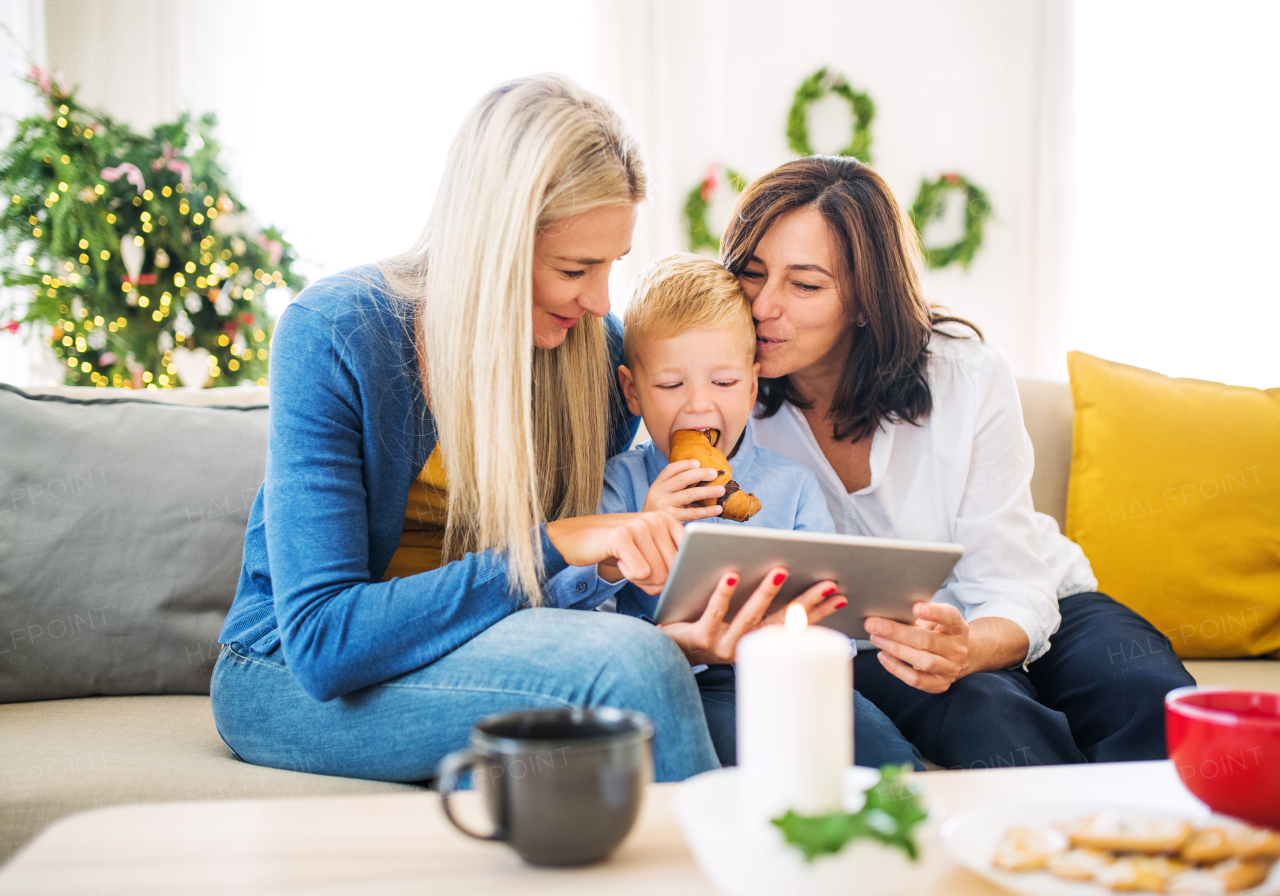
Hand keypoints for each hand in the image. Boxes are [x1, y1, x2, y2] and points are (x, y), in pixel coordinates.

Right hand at [544, 513, 682, 594]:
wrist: (574, 538)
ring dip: (640, 579)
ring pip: (658, 575)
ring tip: (625, 561)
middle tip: (635, 566)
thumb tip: (686, 585)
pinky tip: (617, 559)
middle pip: (673, 571)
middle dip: (654, 580)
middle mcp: (657, 519)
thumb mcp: (647, 551)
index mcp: (668, 520)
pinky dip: (628, 575)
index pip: (688, 559)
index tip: (655, 569)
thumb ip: (670, 562)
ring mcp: (639, 525)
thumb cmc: (615, 548)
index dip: (673, 575)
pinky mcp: (621, 536)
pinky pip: (640, 573)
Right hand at [641, 459, 723, 521]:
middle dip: (700, 474)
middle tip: (714, 473)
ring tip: (721, 490)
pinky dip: (707, 510)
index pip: (670, 470)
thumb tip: (703, 479)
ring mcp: (665, 506)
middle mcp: (658, 493)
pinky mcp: (672, 518)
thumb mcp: (662, 497)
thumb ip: (676, 488)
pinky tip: (717, 509)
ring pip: (689, 494)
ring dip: (707, 491)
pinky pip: (693, 513)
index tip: (698, 462)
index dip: (684, 464)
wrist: (647, 532)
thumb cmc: (661, 512)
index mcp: (657, 485)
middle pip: (681, 479)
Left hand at [657, 567, 846, 664]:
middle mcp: (744, 645)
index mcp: (756, 638)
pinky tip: (731, 575)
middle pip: (779, 619)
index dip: (817, 611)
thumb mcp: (733, 618)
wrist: (663, 649)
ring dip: (766, 592)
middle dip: (806, 601)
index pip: (793, 622)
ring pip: (748, 615)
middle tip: (828, 583)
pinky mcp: (699, 636)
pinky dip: (723, 594)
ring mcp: (722, 643)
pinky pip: (713, 613)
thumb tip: (782, 572)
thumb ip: (755, 602)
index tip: (842, 596)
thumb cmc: (701, 627)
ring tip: (781, 571)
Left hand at [865, 602, 970, 693]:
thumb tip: (889, 611)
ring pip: (922, 661)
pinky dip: (897, 668)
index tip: (915, 608)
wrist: (962, 658)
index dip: (934, 612)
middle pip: (927, 640)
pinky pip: (917, 680)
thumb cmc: (941, 633)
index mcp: (958, 627)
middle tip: (874, 624)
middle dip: (896, 632)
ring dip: (895, 650)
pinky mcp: (940, 684)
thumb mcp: (936, 620)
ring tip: (876, 639)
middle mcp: (957, 649)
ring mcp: (950, 668)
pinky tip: (883, 656)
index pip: (949, 617)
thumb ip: (920, 616)